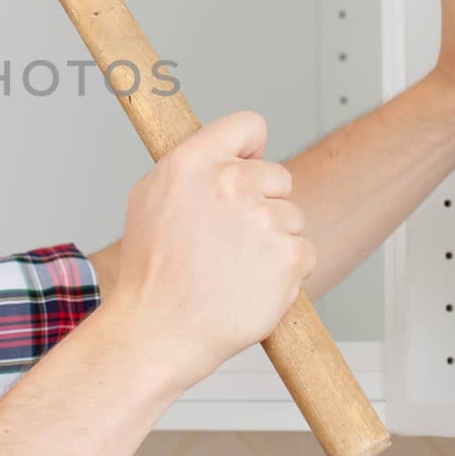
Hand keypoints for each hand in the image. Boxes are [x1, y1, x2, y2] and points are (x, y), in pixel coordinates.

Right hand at [101, 111, 313, 396]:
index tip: (247, 166)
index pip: (249, 125)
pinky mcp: (290, 256)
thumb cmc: (150, 272)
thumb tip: (221, 151)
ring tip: (234, 266)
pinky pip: (305, 252)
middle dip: (262, 202)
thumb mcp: (149, 197)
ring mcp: (264, 219)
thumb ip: (191, 166)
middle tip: (229, 238)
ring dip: (273, 240)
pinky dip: (286, 271)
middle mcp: (232, 182)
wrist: (159, 330)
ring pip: (292, 217)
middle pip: (278, 175)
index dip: (250, 149)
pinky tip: (251, 284)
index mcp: (194, 160)